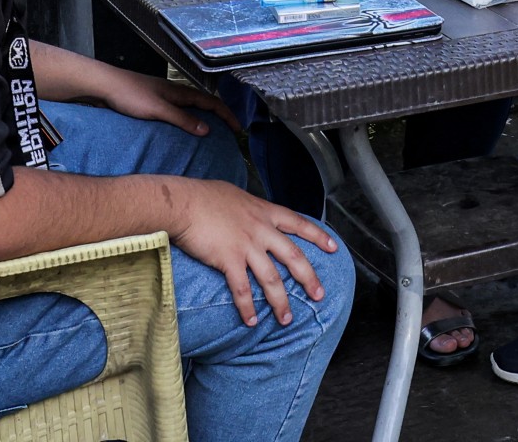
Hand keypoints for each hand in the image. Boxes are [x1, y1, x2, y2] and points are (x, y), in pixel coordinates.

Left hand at [90, 62, 240, 136]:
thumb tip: (207, 130)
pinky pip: (178, 112)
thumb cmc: (130, 95)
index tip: (238, 128)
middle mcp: (175, 92)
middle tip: (229, 131)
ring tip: (210, 133)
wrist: (105, 85)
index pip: (212, 102)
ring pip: (191, 107)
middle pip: (204, 103)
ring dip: (203, 118)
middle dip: (219, 116)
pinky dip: (187, 120)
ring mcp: (164, 96)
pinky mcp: (153, 102)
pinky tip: (182, 130)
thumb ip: (182, 119)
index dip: (227, 115)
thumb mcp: (159, 109)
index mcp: (180, 92)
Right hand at [170, 180, 339, 326]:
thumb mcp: (236, 196)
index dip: (318, 236)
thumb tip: (250, 213)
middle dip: (309, 278)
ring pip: (272, 278)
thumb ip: (249, 209)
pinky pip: (242, 289)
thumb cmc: (204, 196)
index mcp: (265, 212)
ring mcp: (247, 246)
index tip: (334, 247)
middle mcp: (261, 229)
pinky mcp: (229, 260)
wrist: (183, 202)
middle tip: (319, 295)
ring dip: (280, 302)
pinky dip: (247, 307)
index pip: (299, 224)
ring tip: (286, 319)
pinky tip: (251, 321)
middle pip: (294, 256)